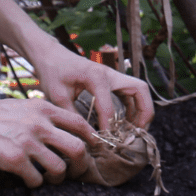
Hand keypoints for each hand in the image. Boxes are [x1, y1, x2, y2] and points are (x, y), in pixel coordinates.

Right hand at [0, 89, 97, 188]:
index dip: (91, 139)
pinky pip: (36, 180)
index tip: (90, 149)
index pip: (80, 124)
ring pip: (60, 169)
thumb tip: (62, 132)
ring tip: (48, 178)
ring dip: (57, 178)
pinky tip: (28, 178)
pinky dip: (35, 183)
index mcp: (44, 108)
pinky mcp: (14, 160)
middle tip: (75, 172)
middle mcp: (40, 124)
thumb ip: (43, 116)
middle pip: (78, 149)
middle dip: (81, 165)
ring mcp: (28, 143)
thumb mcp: (24, 106)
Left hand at [31, 42, 154, 132]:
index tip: (104, 140)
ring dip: (141, 110)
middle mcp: (109, 73)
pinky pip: (130, 93)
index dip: (108, 126)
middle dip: (144, 112)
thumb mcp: (57, 96)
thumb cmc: (53, 72)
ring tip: (134, 131)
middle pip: (140, 89)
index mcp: (95, 76)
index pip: (108, 106)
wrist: (51, 55)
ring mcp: (112, 75)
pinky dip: (133, 108)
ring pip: (139, 90)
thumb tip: (84, 137)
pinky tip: (125, 123)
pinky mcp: (112, 80)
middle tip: (138, 132)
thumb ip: (71, 116)